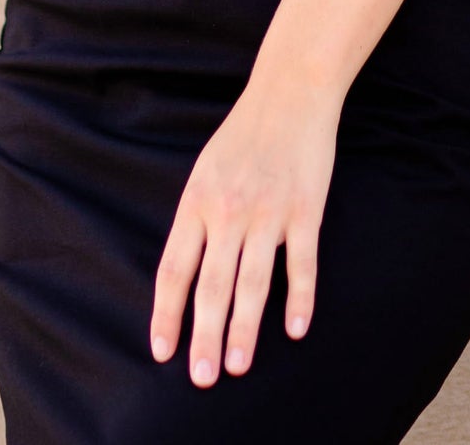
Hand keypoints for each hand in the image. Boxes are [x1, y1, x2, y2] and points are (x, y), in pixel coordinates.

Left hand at [149, 70, 341, 385]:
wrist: (290, 93)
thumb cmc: (244, 134)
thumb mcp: (205, 170)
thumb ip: (196, 219)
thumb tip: (184, 273)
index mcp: (197, 202)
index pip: (175, 270)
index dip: (167, 314)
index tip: (164, 351)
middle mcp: (228, 211)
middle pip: (212, 286)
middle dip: (205, 336)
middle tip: (202, 377)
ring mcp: (268, 212)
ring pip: (253, 282)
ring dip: (245, 328)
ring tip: (239, 365)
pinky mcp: (305, 209)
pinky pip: (301, 262)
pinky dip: (300, 298)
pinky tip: (296, 329)